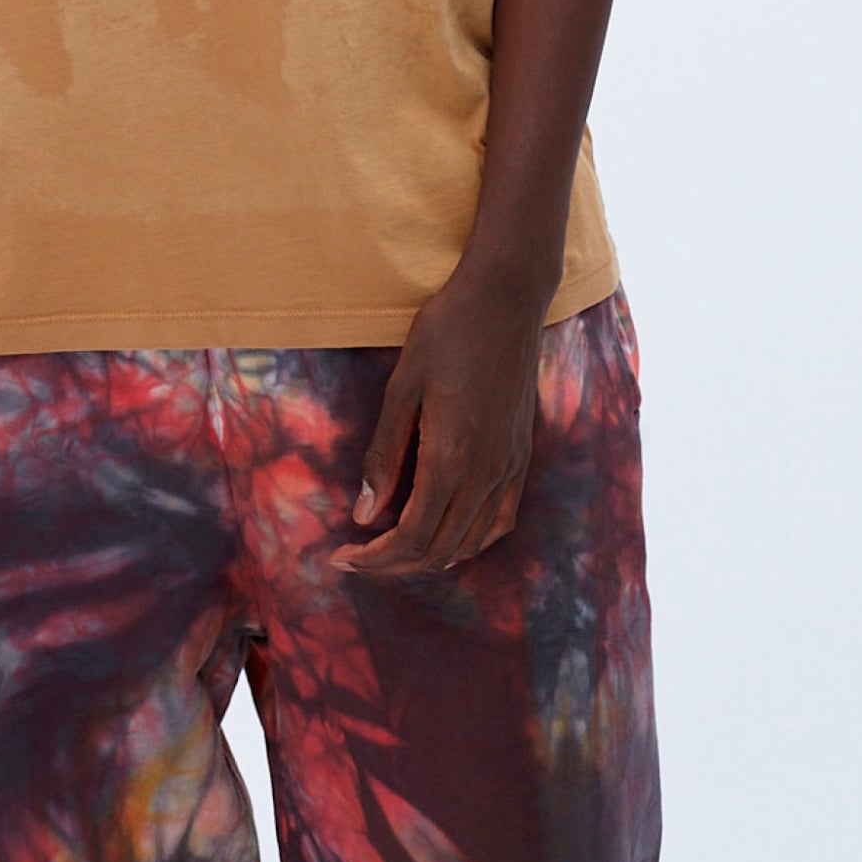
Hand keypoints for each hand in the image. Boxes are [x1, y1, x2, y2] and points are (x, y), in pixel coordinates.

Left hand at [329, 264, 550, 576]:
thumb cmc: (447, 331)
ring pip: (471, 543)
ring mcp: (509, 467)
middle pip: (439, 550)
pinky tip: (448, 534)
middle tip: (357, 557)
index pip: (411, 538)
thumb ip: (385, 453)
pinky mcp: (521, 455)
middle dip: (393, 565)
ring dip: (430, 557)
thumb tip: (364, 512)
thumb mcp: (402, 386)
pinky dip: (470, 541)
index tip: (340, 556)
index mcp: (451, 458)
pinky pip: (500, 520)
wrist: (506, 297)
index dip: (374, 559)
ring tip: (392, 549)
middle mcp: (486, 473)